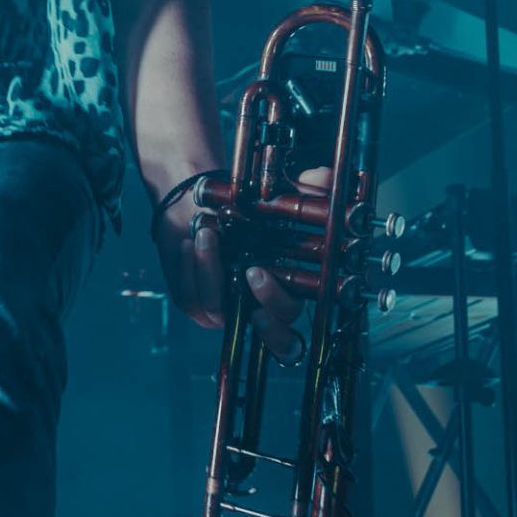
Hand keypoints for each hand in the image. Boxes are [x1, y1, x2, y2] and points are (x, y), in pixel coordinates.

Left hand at [154, 165, 332, 357]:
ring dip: (211, 270)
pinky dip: (191, 265)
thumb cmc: (247, 209)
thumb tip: (326, 176)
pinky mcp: (192, 300)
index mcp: (285, 297)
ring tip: (207, 232)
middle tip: (253, 271)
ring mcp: (222, 308)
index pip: (292, 340)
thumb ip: (310, 188)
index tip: (287, 299)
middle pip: (270, 336)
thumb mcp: (281, 196)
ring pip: (218, 308)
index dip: (284, 331)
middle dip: (264, 302)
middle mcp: (256, 311)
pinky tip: (191, 240)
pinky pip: (190, 294)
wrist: (201, 203)